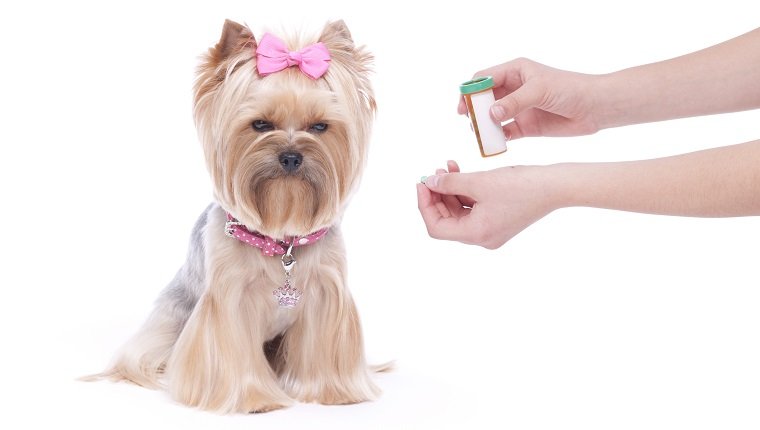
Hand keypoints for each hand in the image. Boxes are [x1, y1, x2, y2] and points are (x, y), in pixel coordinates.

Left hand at [416, 160, 559, 248]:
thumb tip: (429, 182)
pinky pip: (473, 208)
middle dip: (437, 195)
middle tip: (433, 172)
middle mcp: (482, 238)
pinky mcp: (498, 219)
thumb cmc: (521, 185)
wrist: (556, 186)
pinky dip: (465, 191)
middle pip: (447, 220)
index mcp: (476, 235)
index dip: (425, 205)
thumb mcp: (479, 181)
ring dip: (450, 190)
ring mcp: (490, 230)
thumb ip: (450, 183)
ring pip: (459, 212)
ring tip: (447, 167)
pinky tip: (460, 171)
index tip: (422, 183)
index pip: (436, 228)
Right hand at [458, 58, 600, 139]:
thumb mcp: (539, 90)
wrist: (595, 108)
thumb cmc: (570, 89)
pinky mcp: (526, 126)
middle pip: (484, 99)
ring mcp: (519, 108)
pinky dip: (498, 138)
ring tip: (481, 135)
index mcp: (515, 71)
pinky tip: (496, 144)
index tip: (465, 107)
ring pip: (492, 117)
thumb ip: (514, 102)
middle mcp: (514, 89)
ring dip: (484, 126)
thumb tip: (491, 114)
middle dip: (475, 110)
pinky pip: (505, 133)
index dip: (471, 91)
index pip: (484, 78)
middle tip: (471, 123)